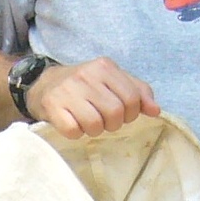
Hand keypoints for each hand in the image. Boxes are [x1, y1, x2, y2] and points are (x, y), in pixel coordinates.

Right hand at [26, 57, 160, 137]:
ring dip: (95, 130)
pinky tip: (73, 124)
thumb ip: (138, 92)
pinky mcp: (52, 106)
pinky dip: (76, 133)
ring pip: (95, 124)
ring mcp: (67, 90)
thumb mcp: (112, 81)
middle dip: (113, 123)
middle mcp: (85, 75)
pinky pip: (74, 130)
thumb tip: (155, 110)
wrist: (44, 85)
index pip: (132, 97)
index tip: (123, 115)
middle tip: (105, 121)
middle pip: (115, 112)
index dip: (132, 113)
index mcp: (104, 67)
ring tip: (89, 122)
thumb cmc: (85, 86)